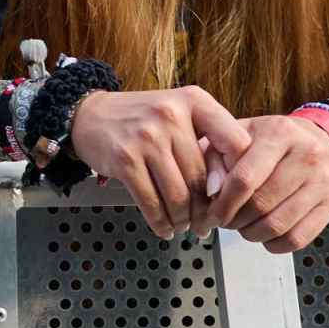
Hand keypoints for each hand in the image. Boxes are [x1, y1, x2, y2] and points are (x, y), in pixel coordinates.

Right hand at [68, 86, 252, 240]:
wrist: (89, 114)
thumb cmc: (141, 119)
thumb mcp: (179, 112)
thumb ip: (208, 139)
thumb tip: (229, 190)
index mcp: (193, 101)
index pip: (236, 143)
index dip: (239, 176)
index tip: (234, 195)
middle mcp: (170, 115)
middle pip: (203, 179)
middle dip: (206, 211)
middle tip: (206, 224)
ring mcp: (146, 136)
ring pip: (179, 195)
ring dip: (184, 220)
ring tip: (184, 226)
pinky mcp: (124, 158)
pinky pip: (151, 201)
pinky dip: (160, 222)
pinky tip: (164, 227)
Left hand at [205, 114, 328, 253]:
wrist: (319, 140)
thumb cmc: (272, 138)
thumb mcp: (239, 133)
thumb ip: (216, 157)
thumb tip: (210, 192)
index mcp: (279, 134)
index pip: (245, 178)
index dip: (223, 203)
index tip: (210, 214)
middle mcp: (307, 157)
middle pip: (260, 205)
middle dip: (234, 220)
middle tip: (223, 220)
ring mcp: (322, 183)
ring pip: (278, 225)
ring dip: (251, 233)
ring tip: (241, 226)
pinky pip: (298, 239)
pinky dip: (275, 243)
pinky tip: (264, 233)